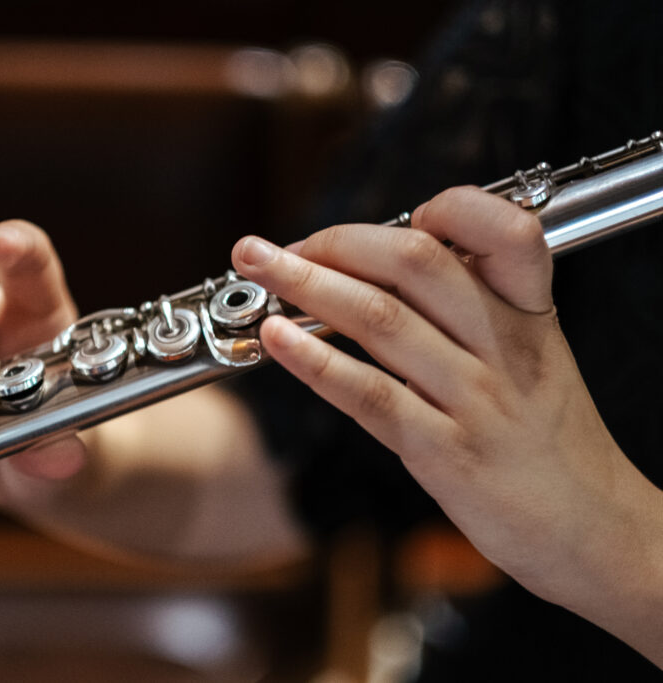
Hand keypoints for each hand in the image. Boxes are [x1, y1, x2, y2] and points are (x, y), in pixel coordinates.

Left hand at [232, 187, 662, 660]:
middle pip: (416, 264)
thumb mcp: (536, 359)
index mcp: (530, 315)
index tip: (396, 219)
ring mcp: (475, 399)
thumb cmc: (551, 442)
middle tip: (270, 247)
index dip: (450, 208)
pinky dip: (315, 361)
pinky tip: (277, 338)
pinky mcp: (446, 452)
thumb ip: (476, 312)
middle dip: (334, 242)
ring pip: (382, 320)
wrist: (596, 530)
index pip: (506, 232)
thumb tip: (386, 271)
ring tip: (255, 269)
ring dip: (306, 286)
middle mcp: (503, 347)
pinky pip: (370, 395)